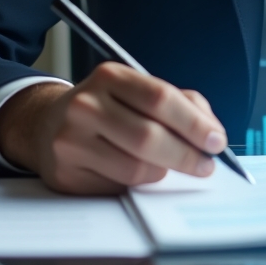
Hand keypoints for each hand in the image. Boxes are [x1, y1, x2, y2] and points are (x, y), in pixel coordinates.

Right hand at [0, 62, 227, 193]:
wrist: (48, 124)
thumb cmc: (109, 108)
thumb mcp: (139, 91)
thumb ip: (180, 103)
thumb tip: (211, 132)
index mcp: (110, 76)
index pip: (160, 98)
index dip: (194, 123)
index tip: (216, 141)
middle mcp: (85, 105)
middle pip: (148, 136)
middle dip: (186, 155)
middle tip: (206, 166)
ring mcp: (71, 141)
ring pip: (135, 168)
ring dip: (163, 172)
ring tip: (170, 167)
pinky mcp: (65, 174)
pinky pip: (117, 187)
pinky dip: (137, 185)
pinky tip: (141, 174)